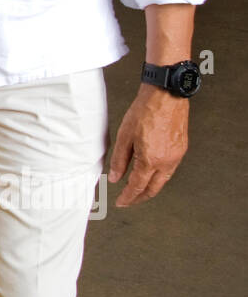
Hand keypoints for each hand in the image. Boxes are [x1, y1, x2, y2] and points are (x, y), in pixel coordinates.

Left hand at [108, 84, 188, 206]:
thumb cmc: (145, 110)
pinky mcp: (181, 149)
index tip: (121, 202)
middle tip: (130, 200)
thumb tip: (115, 178)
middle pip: (153, 188)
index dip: (128, 197)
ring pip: (163, 180)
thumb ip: (120, 160)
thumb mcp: (125, 136)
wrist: (166, 95)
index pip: (137, 186)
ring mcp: (176, 156)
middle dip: (140, 197)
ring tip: (139, 188)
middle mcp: (166, 161)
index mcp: (151, 160)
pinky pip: (170, 169)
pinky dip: (159, 176)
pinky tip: (152, 172)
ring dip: (151, 187)